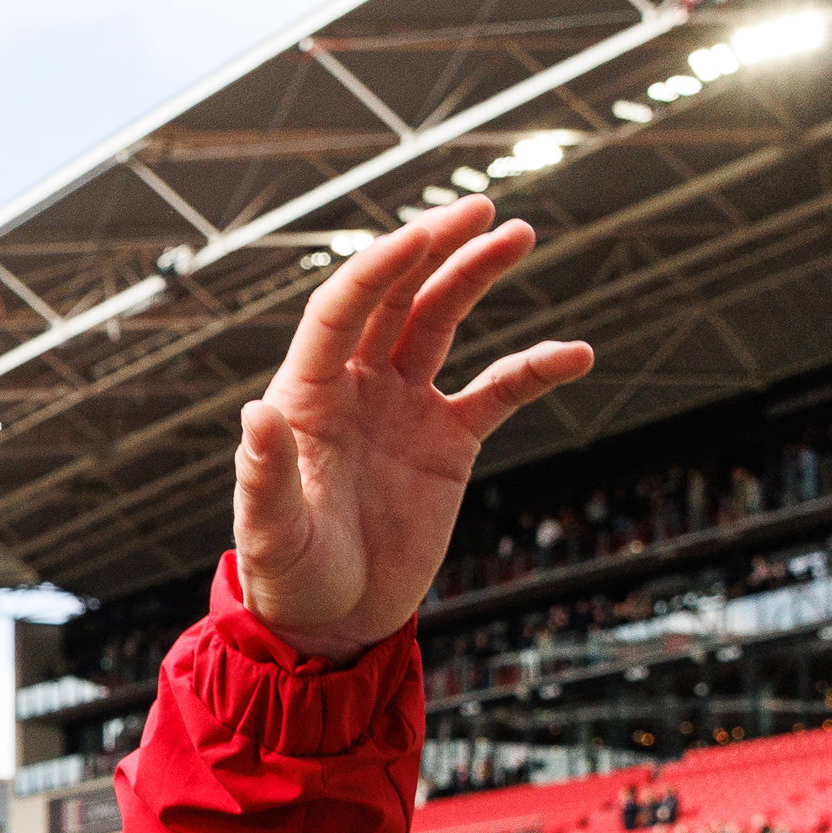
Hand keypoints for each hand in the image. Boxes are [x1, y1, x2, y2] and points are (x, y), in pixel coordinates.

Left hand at [233, 196, 591, 661]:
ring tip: (519, 234)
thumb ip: (265, 475)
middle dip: (433, 249)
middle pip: (396, 297)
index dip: (378, 268)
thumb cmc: (289, 578)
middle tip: (480, 210)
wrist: (333, 622)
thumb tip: (255, 413)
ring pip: (442, 322)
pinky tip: (576, 354)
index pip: (342, 310)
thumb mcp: (272, 533)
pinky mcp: (447, 441)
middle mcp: (356, 386)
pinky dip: (535, 369)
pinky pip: (498, 391)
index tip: (422, 235)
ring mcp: (404, 407)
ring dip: (476, 275)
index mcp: (307, 395)